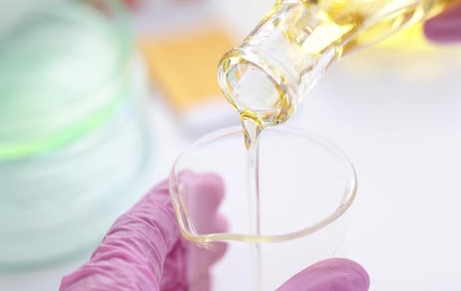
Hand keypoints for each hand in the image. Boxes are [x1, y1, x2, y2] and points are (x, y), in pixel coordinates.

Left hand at [59, 172, 369, 290]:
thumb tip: (350, 274)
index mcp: (110, 289)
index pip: (142, 225)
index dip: (174, 197)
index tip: (204, 179)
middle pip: (143, 252)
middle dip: (186, 230)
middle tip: (221, 207)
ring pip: (143, 285)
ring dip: (182, 268)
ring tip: (217, 253)